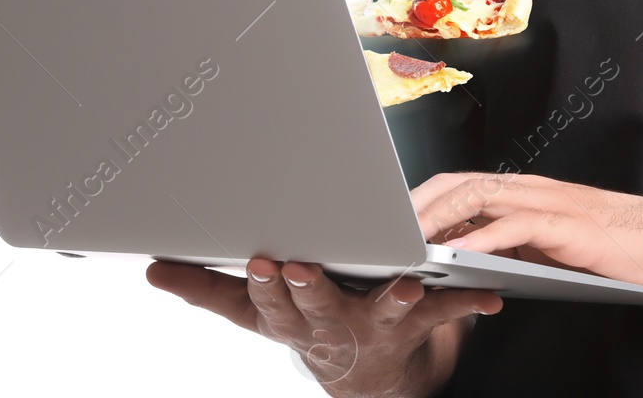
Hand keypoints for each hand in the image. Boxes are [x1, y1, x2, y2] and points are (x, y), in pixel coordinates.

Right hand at [146, 256, 501, 396]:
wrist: (367, 379)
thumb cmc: (308, 325)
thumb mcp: (254, 315)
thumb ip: (206, 289)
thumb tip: (152, 268)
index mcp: (290, 317)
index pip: (267, 303)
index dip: (264, 285)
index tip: (260, 263)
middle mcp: (331, 326)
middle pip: (316, 307)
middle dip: (308, 287)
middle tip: (300, 266)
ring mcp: (375, 328)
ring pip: (381, 311)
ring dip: (393, 297)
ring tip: (405, 282)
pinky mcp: (415, 325)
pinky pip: (445, 313)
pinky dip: (469, 304)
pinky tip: (490, 298)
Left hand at [412, 171, 642, 288]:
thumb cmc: (610, 246)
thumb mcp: (548, 246)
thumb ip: (510, 245)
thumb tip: (467, 259)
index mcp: (522, 191)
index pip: (460, 183)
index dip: (423, 199)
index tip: (393, 222)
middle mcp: (529, 188)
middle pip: (459, 184)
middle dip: (418, 205)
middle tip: (387, 231)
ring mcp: (546, 202)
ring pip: (480, 198)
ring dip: (441, 219)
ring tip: (411, 242)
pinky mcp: (564, 224)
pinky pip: (515, 226)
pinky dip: (483, 239)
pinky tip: (462, 256)